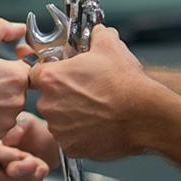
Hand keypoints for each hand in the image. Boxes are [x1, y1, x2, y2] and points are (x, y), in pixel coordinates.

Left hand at [28, 25, 153, 159]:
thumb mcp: (110, 45)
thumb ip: (96, 34)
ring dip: (71, 115)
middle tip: (85, 92)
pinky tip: (98, 124)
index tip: (63, 76)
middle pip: (46, 97)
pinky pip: (70, 139)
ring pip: (58, 119)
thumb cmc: (125, 84)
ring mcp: (59, 128)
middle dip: (62, 95)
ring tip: (95, 109)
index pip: (36, 73)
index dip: (51, 74)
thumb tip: (97, 32)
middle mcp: (49, 104)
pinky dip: (80, 134)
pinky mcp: (71, 147)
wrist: (143, 115)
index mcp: (52, 77)